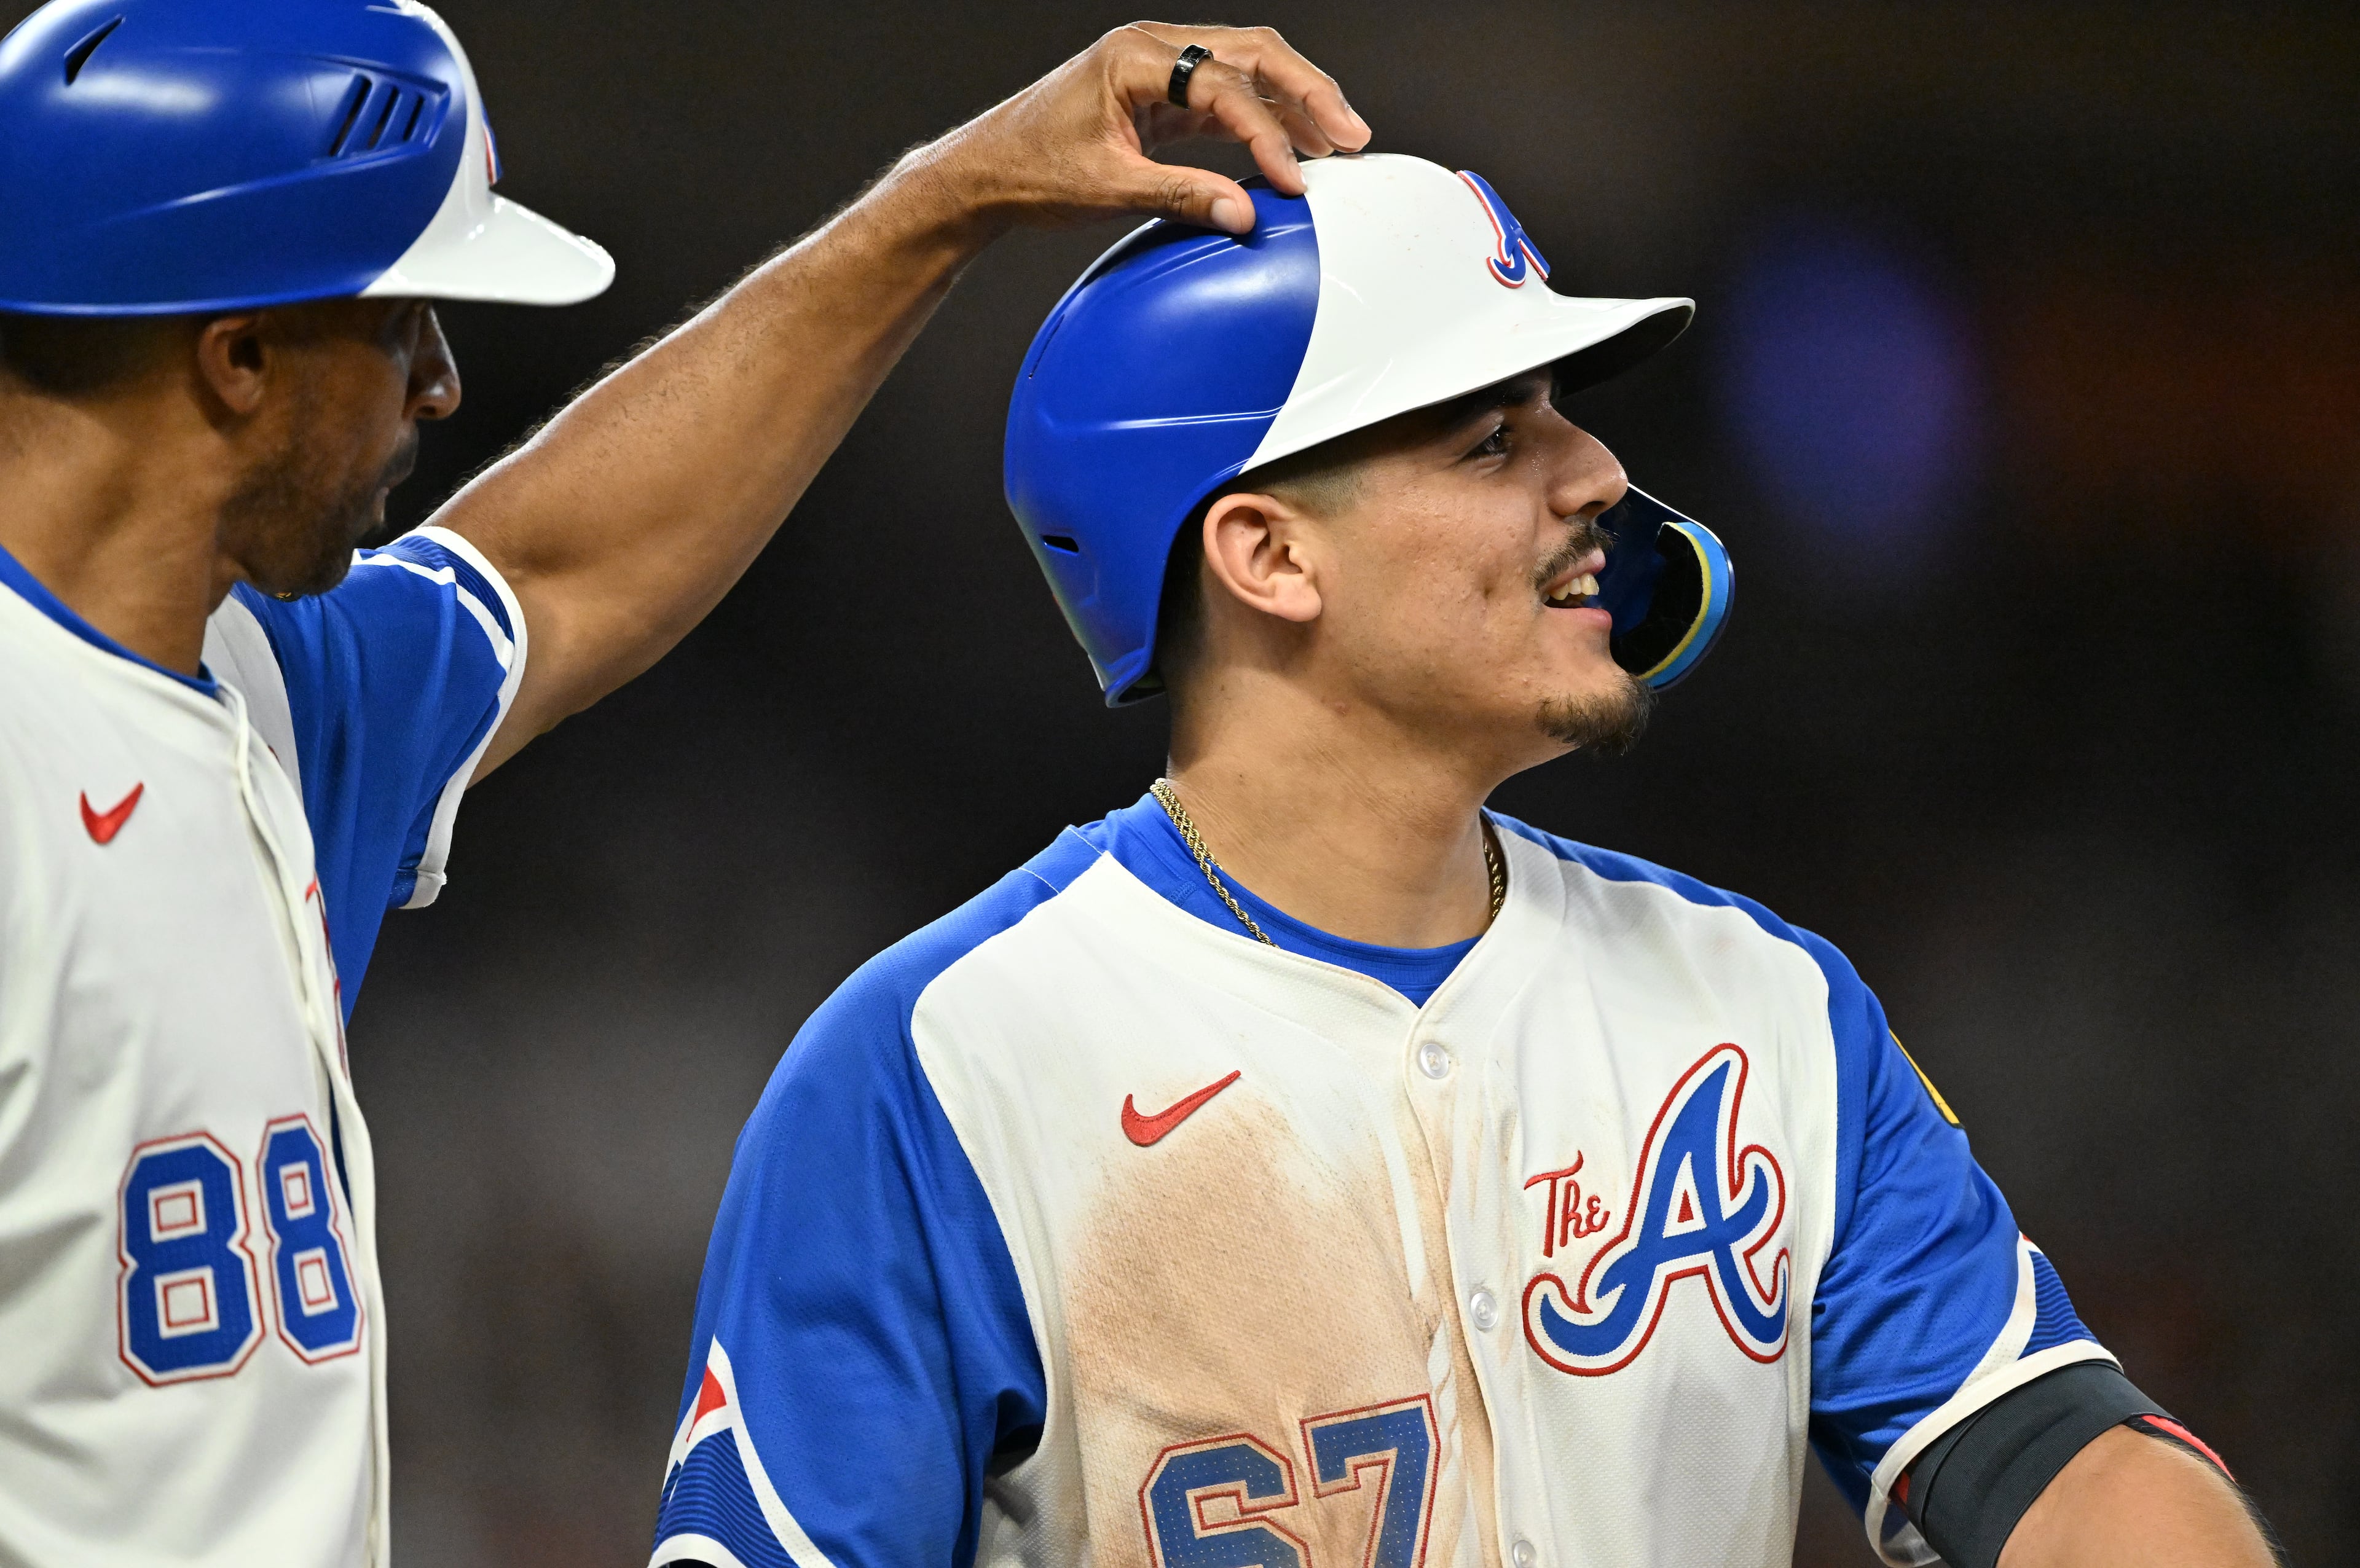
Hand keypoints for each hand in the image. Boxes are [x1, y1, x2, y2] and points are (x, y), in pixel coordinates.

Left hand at [916, 23, 1371, 237]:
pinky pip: (1228, 95)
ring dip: (1295, 102)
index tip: (1293, 179)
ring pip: (1248, 68)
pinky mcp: (1163, 96)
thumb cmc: (1029, 171)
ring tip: (1339, 140)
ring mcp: (1160, 68)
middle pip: (1253, 53)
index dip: (1266, 134)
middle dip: (1308, 92)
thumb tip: (1245, 215)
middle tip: (1351, 134)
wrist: (984, 172)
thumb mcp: (1108, 189)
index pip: (1223, 86)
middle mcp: (1152, 49)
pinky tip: (1295, 146)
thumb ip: (1182, 197)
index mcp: (1134, 58)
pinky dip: (1265, 118)